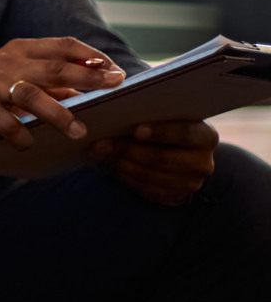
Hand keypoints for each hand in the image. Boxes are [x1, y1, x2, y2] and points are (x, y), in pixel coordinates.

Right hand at [0, 38, 122, 152]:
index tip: (116, 71)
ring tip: (80, 130)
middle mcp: (6, 62)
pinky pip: (6, 123)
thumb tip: (90, 92)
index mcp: (20, 50)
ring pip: (32, 94)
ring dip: (60, 113)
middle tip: (115, 86)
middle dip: (89, 76)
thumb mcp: (16, 82)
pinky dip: (22, 135)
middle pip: (55, 66)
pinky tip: (30, 144)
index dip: (92, 56)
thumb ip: (50, 84)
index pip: (63, 45)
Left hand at [89, 119, 216, 205]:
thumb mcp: (168, 115)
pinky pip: (145, 189)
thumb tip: (117, 104)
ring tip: (96, 152)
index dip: (161, 132)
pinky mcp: (175, 197)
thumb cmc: (169, 125)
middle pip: (161, 158)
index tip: (136, 130)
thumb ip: (153, 111)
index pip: (184, 134)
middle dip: (126, 150)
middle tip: (98, 143)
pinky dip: (122, 175)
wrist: (183, 152)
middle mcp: (203, 163)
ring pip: (149, 176)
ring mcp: (190, 183)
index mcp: (205, 136)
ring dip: (119, 164)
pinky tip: (107, 163)